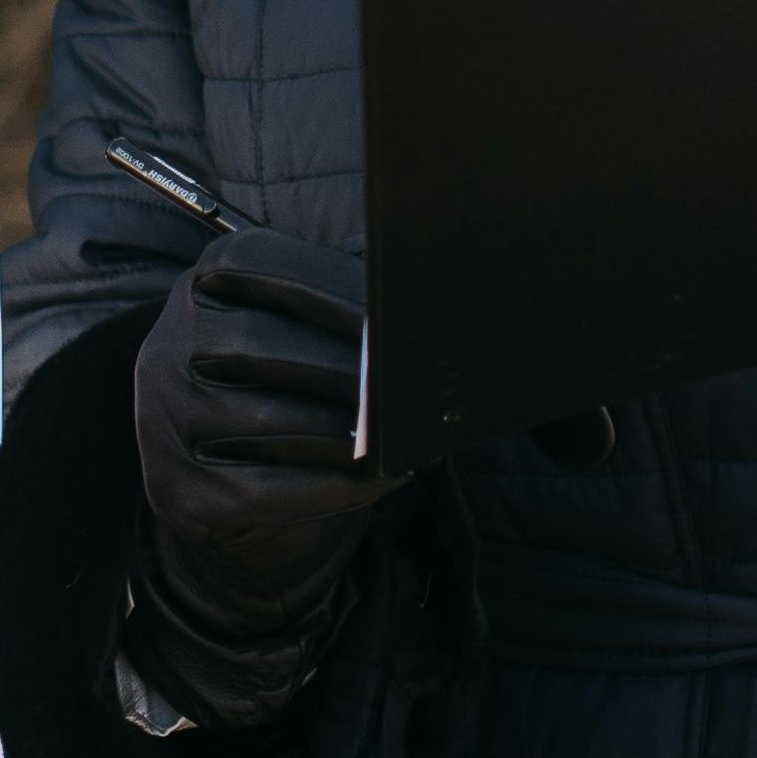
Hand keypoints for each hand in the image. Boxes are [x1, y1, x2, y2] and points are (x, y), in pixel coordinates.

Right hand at [127, 224, 407, 718]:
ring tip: (405, 443)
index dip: (351, 303)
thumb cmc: (325, 382)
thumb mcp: (358, 339)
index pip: (281, 272)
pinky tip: (378, 480)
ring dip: (349, 438)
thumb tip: (592, 427)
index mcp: (219, 268)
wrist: (235, 466)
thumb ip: (442, 341)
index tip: (410, 328)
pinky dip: (331, 488)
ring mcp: (165, 415)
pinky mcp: (177, 489)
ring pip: (272, 424)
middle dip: (358, 379)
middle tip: (417, 399)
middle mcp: (177, 336)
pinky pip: (265, 488)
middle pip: (276, 352)